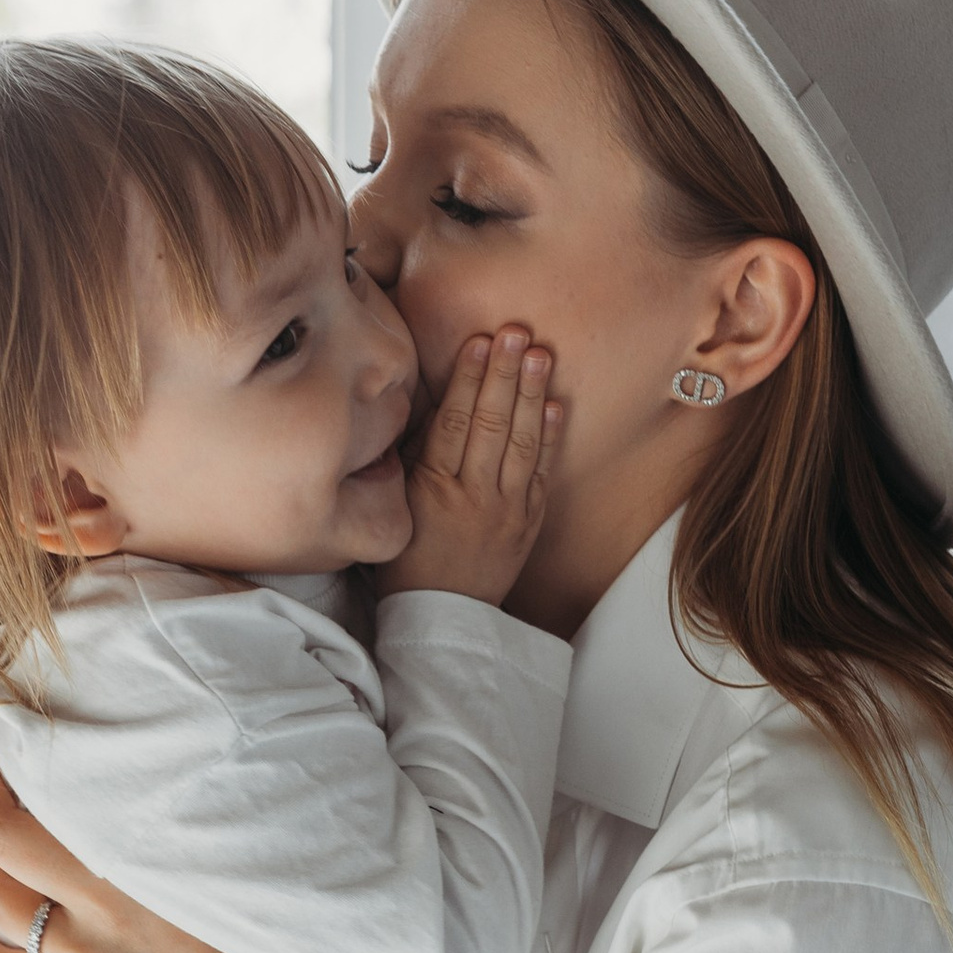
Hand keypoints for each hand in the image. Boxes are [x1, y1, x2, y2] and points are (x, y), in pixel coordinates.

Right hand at [377, 325, 559, 605]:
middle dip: (505, 374)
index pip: (456, 423)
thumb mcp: (397, 506)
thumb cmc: (409, 562)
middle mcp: (475, 498)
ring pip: (521, 443)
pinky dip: (549, 438)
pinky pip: (541, 474)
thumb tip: (430, 405)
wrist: (443, 620)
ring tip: (540, 354)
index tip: (479, 342)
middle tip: (516, 332)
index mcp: (434, 490)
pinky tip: (555, 405)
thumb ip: (414, 458)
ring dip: (532, 395)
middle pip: (492, 424)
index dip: (469, 379)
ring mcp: (507, 511)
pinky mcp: (528, 524)